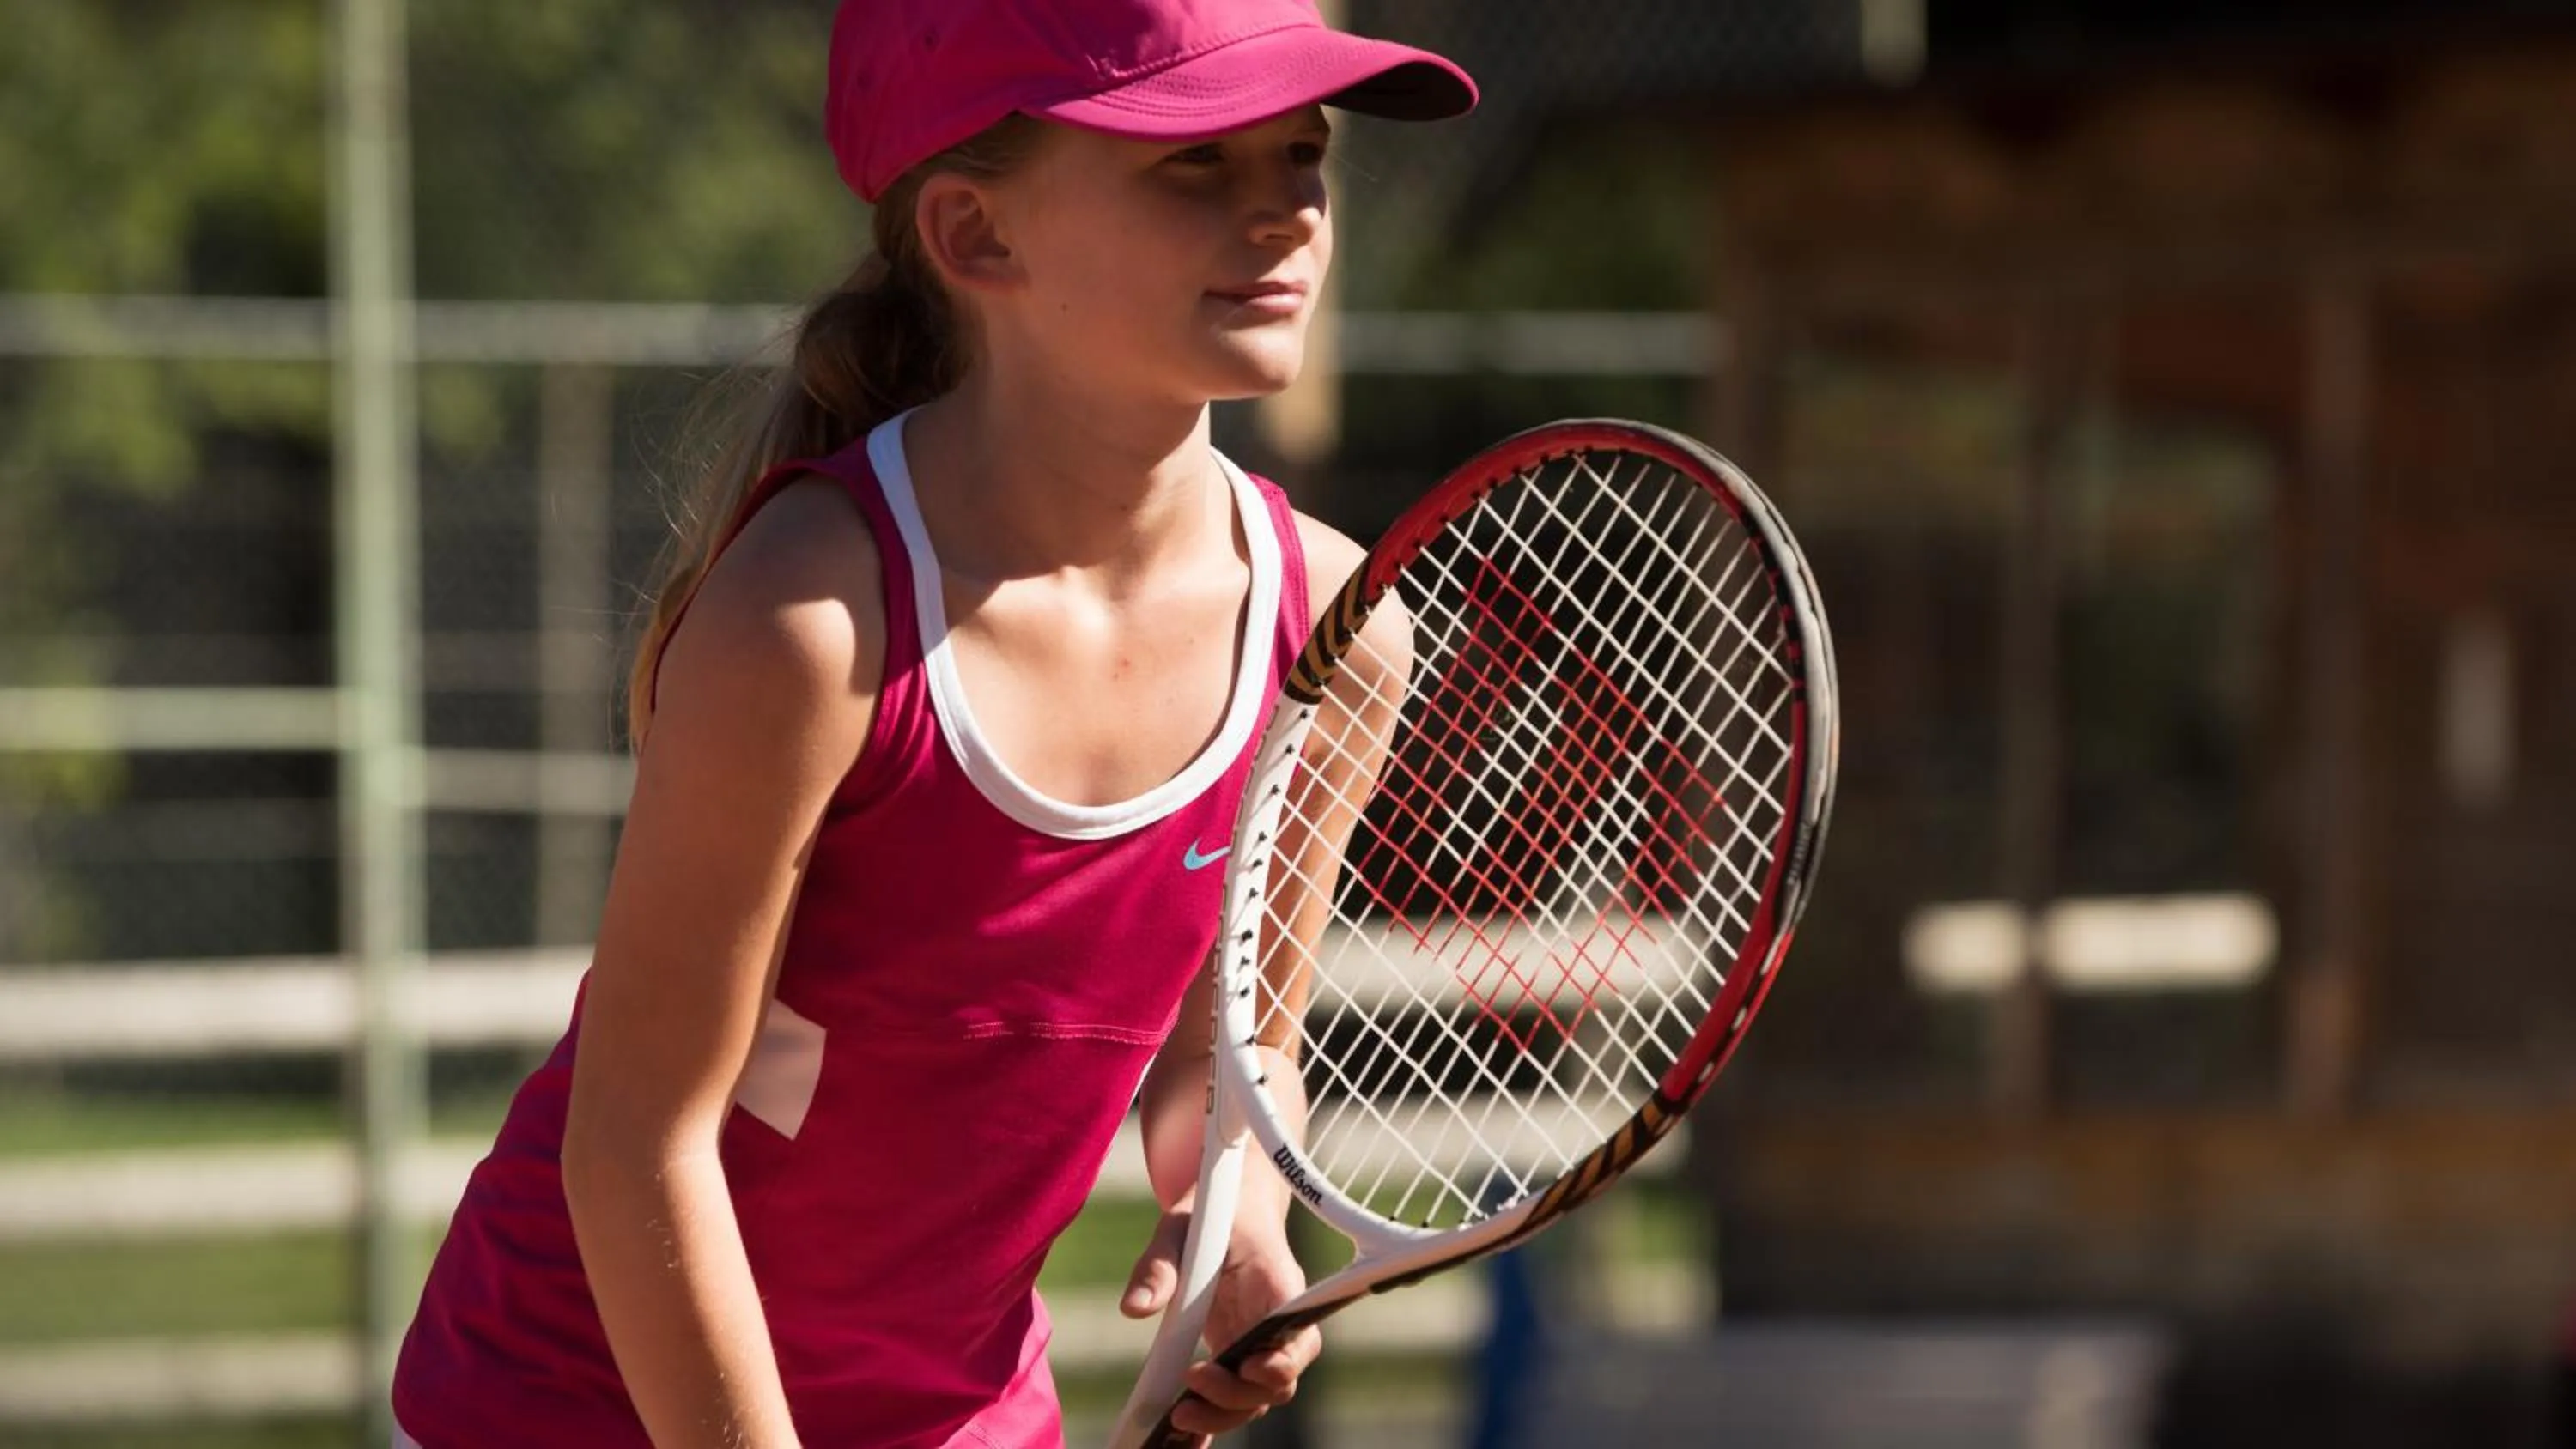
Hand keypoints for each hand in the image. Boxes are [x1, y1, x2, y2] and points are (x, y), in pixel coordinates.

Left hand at [1120, 1208, 1321, 1438]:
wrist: (1227, 1208)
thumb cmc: (1210, 1213)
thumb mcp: (1180, 1227)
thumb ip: (1160, 1265)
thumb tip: (1135, 1308)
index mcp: (1279, 1288)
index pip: (1298, 1340)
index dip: (1280, 1364)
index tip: (1245, 1367)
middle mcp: (1277, 1325)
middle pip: (1275, 1383)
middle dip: (1235, 1400)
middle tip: (1187, 1400)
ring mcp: (1258, 1344)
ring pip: (1255, 1399)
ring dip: (1221, 1414)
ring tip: (1176, 1417)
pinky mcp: (1236, 1356)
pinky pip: (1232, 1398)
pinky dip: (1211, 1421)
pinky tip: (1180, 1437)